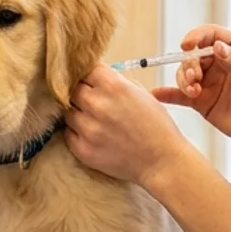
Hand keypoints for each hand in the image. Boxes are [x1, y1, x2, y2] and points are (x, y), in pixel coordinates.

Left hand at [67, 66, 197, 187]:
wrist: (162, 162)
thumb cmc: (156, 127)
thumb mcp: (142, 93)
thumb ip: (117, 82)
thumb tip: (97, 78)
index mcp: (114, 86)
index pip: (86, 69)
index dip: (90, 76)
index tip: (93, 82)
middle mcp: (97, 105)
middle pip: (72, 89)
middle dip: (82, 93)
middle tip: (94, 102)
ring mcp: (88, 129)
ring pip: (68, 112)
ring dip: (78, 113)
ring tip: (94, 120)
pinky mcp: (83, 150)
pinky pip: (69, 133)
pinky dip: (77, 132)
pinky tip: (93, 134)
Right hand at [154, 27, 230, 156]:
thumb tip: (217, 47)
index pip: (211, 35)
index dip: (197, 37)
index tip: (188, 46)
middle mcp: (220, 63)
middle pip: (194, 55)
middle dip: (189, 64)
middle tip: (194, 79)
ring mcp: (210, 82)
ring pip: (185, 74)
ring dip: (182, 79)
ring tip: (192, 91)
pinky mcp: (202, 102)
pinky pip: (181, 96)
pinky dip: (168, 94)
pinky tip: (157, 94)